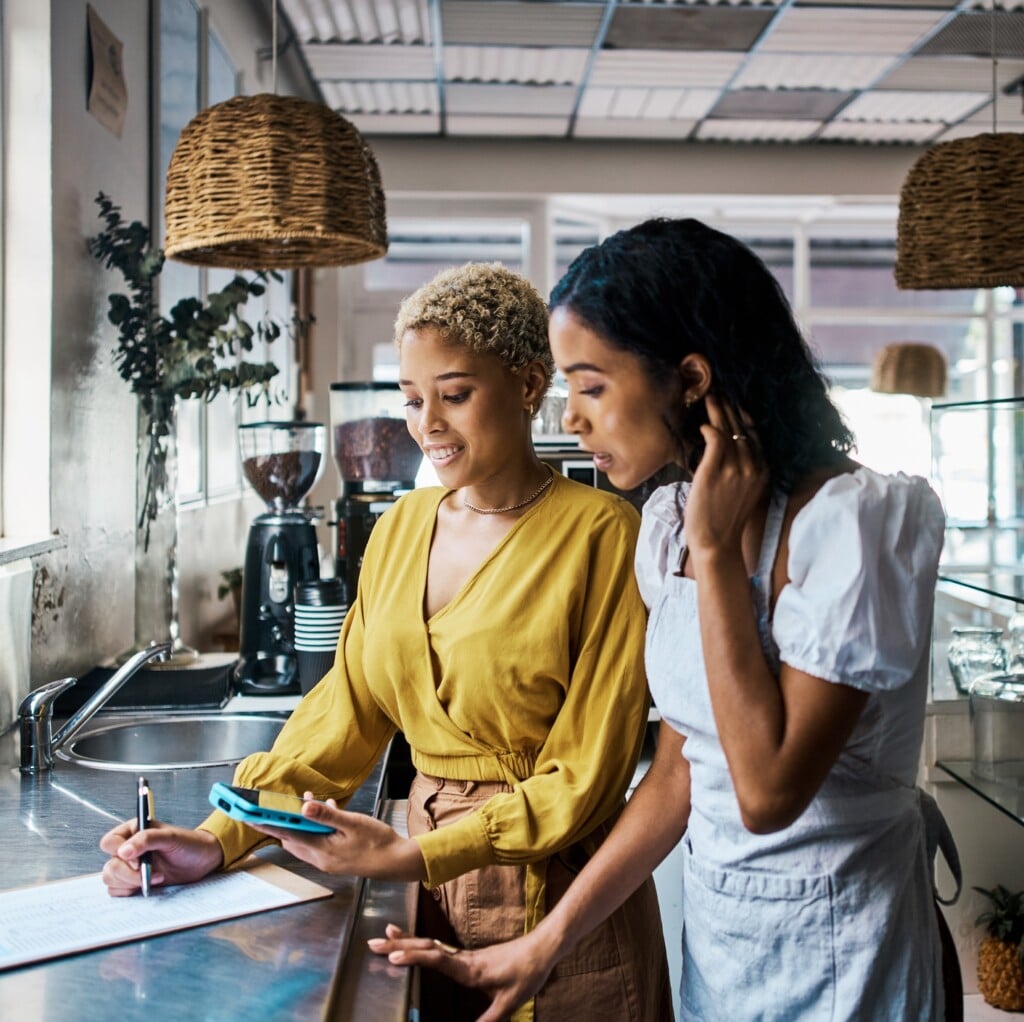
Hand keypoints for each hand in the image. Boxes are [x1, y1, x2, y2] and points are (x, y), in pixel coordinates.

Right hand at [100, 819, 223, 895]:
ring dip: (130, 883)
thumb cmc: (189, 844)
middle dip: (129, 874)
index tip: (139, 861)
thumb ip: (146, 839)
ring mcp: (129, 866)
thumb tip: (122, 851)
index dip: (120, 853)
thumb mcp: (170, 837)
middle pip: (109, 865)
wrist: (202, 861)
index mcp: (134, 831)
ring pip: (110, 878)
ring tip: (156, 878)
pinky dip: (129, 891)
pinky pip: (116, 890)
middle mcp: (128, 848)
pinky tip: (149, 886)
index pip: (109, 842)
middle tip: (152, 873)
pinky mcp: (133, 882)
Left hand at [247, 794, 426, 882]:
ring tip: (304, 802)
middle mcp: (320, 858)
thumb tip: (304, 807)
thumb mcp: (353, 823)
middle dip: (282, 822)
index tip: (251, 816)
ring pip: (305, 839)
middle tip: (272, 807)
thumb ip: (327, 815)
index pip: (287, 835)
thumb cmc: (378, 843)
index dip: (268, 824)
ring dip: (302, 822)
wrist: (397, 861)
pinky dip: (317, 827)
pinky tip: (328, 811)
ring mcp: (328, 860)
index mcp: (321, 851)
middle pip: (292, 839)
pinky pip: (318, 841)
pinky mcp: (336, 858)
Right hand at [367, 923, 556, 1021]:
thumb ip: (489, 1020)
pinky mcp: (469, 956)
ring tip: (386, 933)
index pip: (437, 958)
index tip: (392, 954)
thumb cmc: (526, 973)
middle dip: (400, 943)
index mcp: (470, 968)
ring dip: (407, 940)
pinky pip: (439, 948)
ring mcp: (465, 955)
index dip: (414, 956)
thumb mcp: (510, 1002)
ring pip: (431, 944)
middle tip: (373, 941)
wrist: (542, 949)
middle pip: (427, 947)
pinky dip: (421, 944)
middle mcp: (463, 959)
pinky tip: (414, 945)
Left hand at [684, 393, 767, 567]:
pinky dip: (711, 429)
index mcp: (762, 471)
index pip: (755, 435)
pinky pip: (716, 441)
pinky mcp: (716, 472)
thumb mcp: (740, 492)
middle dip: (732, 408)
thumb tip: (725, 448)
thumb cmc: (722, 519)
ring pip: (730, 430)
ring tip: (711, 397)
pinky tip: (704, 424)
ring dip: (720, 411)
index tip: (736, 402)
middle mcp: (753, 467)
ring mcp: (736, 469)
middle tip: (722, 390)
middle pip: (744, 428)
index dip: (745, 416)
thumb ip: (739, 470)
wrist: (715, 544)